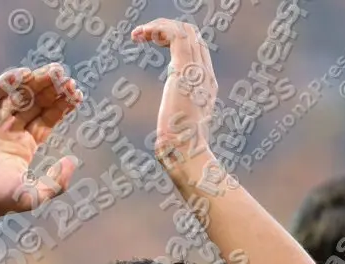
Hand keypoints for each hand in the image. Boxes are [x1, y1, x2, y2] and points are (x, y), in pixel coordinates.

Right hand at [0, 64, 82, 217]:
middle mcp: (10, 129)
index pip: (48, 117)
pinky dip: (7, 82)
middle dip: (51, 87)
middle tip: (64, 76)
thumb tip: (72, 160)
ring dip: (35, 80)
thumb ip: (57, 184)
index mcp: (25, 144)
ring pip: (18, 93)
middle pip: (35, 101)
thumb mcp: (33, 197)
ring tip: (53, 71)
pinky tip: (24, 75)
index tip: (75, 92)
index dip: (62, 103)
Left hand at [132, 19, 217, 173]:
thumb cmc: (179, 149)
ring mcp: (197, 72)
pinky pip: (176, 36)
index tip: (152, 42)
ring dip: (159, 26)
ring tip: (139, 33)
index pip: (195, 47)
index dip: (173, 38)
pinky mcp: (184, 72)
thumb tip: (170, 127)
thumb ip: (178, 118)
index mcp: (205, 84)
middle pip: (192, 34)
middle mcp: (204, 74)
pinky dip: (158, 29)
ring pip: (185, 30)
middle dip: (165, 28)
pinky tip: (142, 35)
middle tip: (142, 35)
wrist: (186, 156)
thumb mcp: (180, 127)